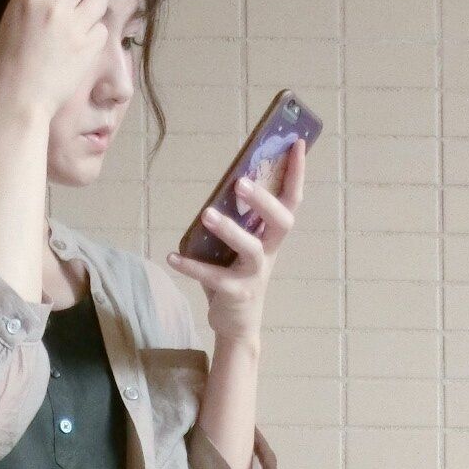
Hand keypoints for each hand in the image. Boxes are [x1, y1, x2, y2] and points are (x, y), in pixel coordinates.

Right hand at [0, 0, 109, 126]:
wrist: (16, 102)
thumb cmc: (7, 64)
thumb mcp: (13, 17)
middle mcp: (55, 3)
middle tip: (76, 3)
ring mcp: (74, 26)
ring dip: (92, 11)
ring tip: (78, 28)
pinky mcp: (89, 48)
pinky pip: (103, 29)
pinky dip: (94, 37)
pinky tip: (79, 49)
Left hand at [166, 134, 306, 343]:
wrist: (238, 325)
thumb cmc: (237, 276)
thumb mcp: (242, 246)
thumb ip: (239, 220)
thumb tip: (225, 183)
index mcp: (272, 238)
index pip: (291, 200)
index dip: (297, 173)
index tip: (297, 143)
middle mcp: (269, 253)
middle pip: (280, 222)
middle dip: (263, 200)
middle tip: (240, 182)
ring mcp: (254, 275)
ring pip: (250, 248)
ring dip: (229, 229)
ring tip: (206, 214)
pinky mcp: (235, 293)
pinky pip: (213, 277)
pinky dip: (191, 266)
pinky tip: (172, 257)